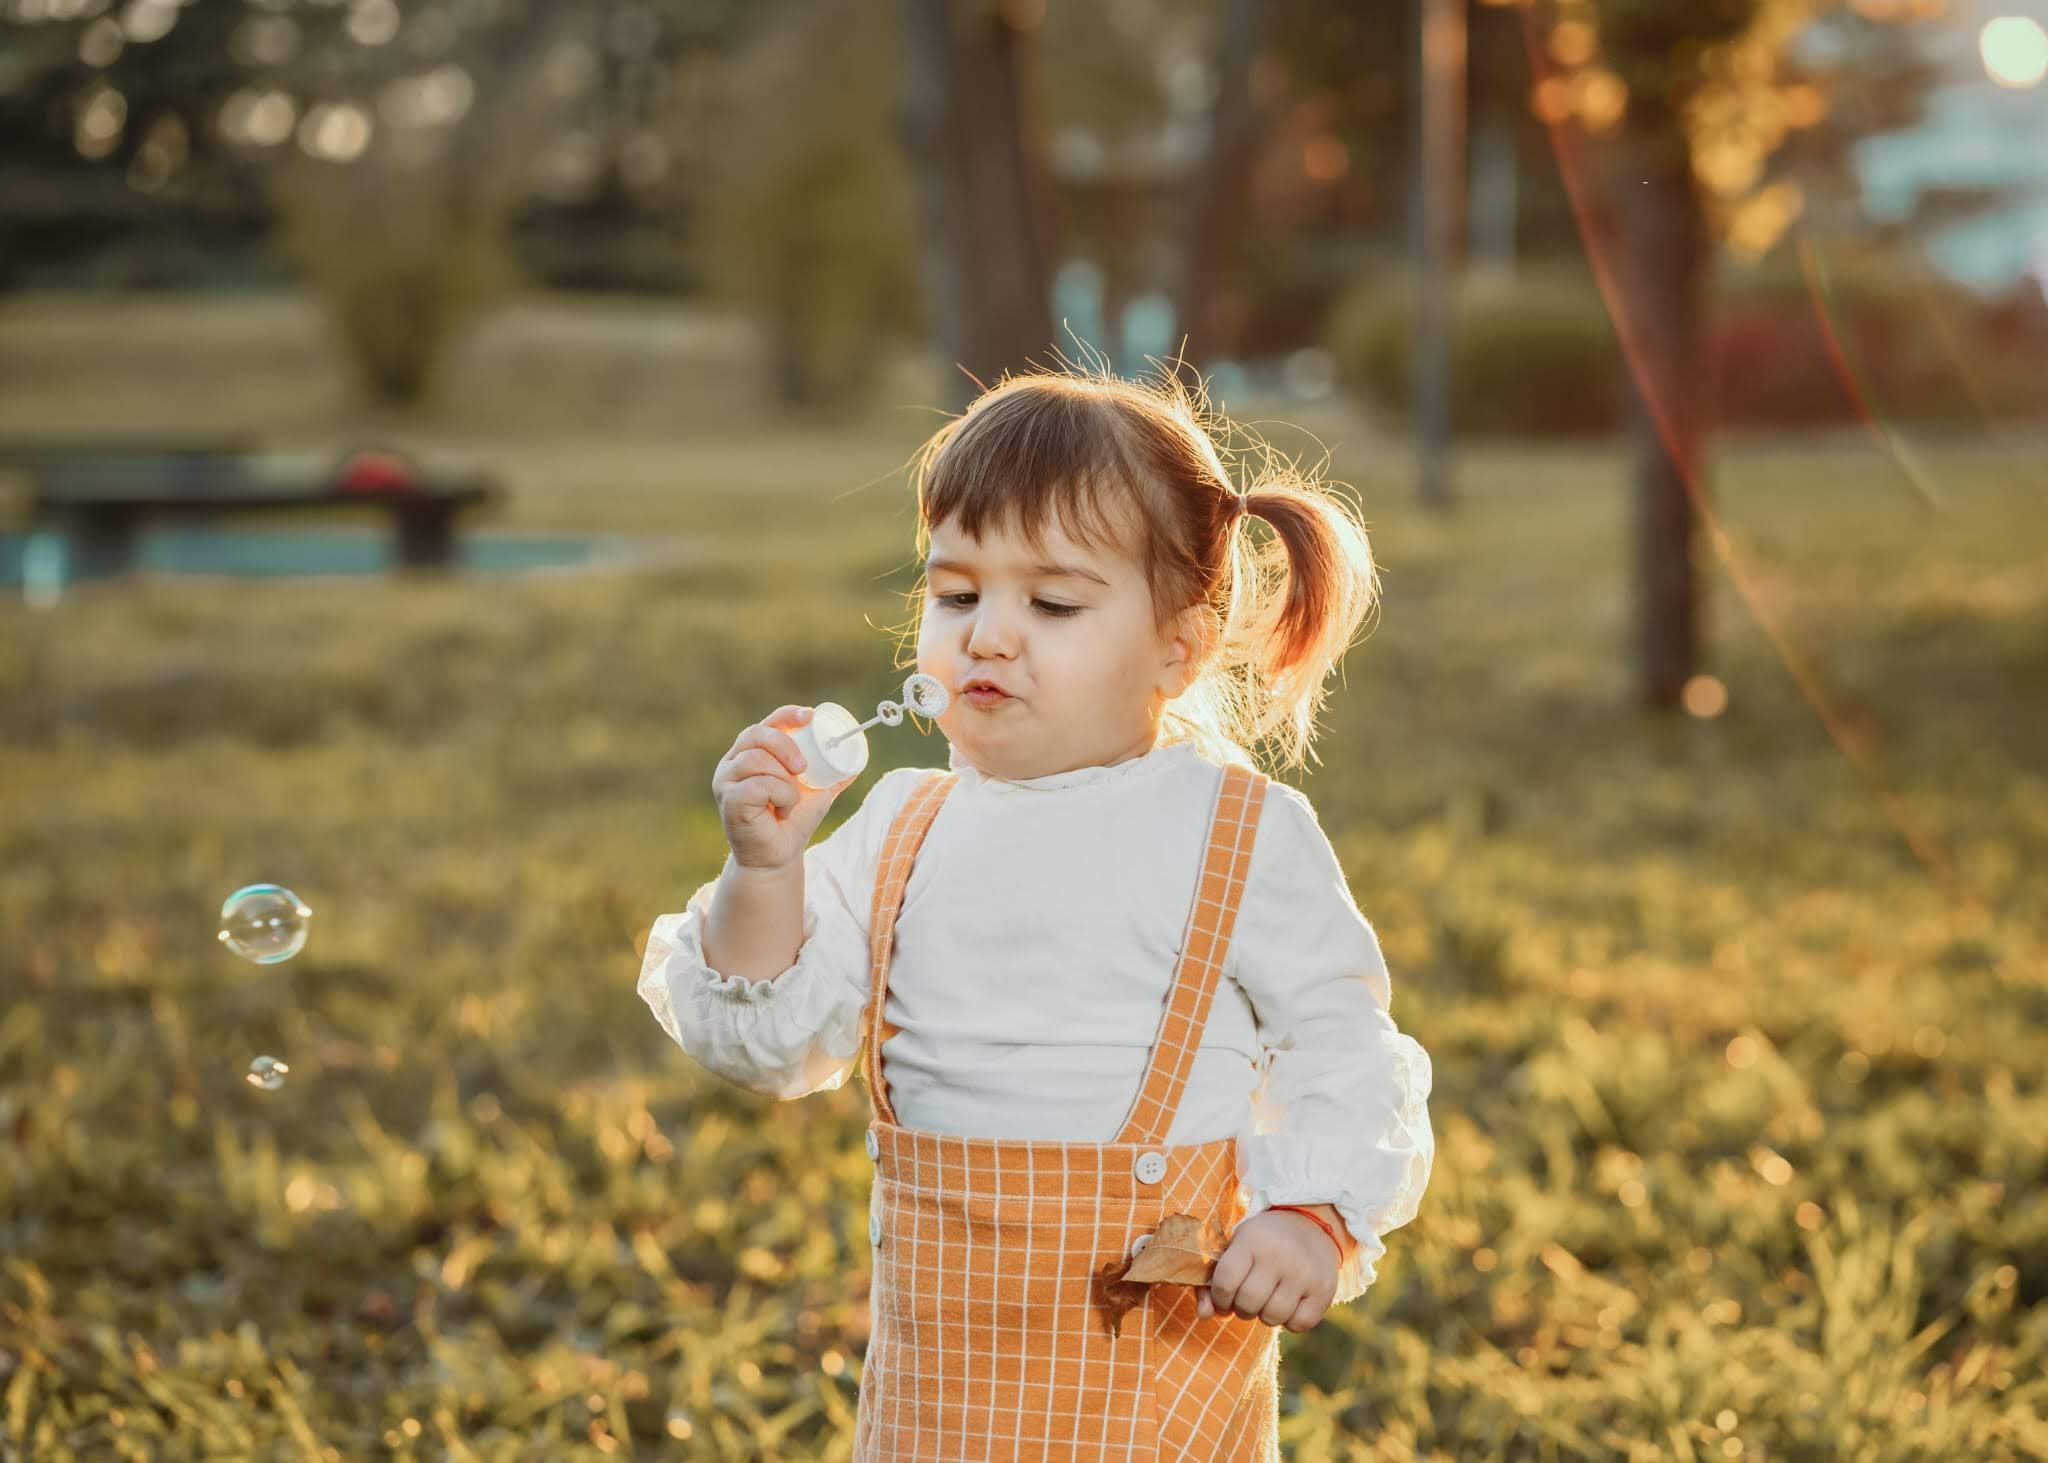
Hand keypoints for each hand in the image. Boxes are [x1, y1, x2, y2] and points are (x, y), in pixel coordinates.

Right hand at [712, 706, 857, 871]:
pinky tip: (780, 811)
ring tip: (789, 800)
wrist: (778, 856)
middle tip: (803, 768)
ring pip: (757, 760)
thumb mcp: (818, 792)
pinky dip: (780, 796)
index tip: (810, 716)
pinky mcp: (728, 799)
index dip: (787, 715)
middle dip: (786, 746)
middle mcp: (733, 762)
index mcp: (752, 753)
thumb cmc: (793, 821)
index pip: (766, 724)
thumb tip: (858, 761)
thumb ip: (833, 774)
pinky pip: (758, 786)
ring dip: (784, 780)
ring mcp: (726, 780)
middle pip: (757, 735)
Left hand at [1194, 1209, 1339, 1331]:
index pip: (1224, 1281)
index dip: (1219, 1297)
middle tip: (1249, 1297)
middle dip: (1242, 1308)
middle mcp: (1279, 1255)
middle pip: (1247, 1303)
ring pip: (1272, 1318)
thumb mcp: (1236, 1248)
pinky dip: (1291, 1321)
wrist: (1311, 1225)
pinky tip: (1291, 1301)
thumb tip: (1203, 1316)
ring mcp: (1304, 1273)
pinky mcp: (1324, 1290)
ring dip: (1266, 1314)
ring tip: (1270, 1297)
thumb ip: (1214, 1282)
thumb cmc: (1264, 1241)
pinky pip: (1298, 1325)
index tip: (1225, 1297)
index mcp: (1251, 1240)